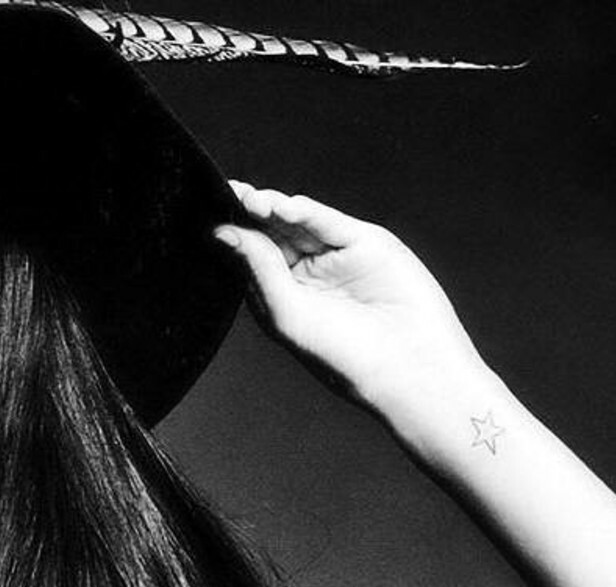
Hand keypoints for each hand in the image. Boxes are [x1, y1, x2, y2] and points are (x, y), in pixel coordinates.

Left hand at [215, 182, 491, 415]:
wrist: (403, 363)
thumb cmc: (339, 352)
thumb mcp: (285, 311)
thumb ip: (257, 269)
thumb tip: (224, 233)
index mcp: (282, 293)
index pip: (252, 255)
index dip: (235, 232)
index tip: (212, 213)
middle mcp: (308, 271)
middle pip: (273, 232)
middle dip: (251, 213)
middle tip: (231, 194)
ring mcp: (336, 255)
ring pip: (299, 223)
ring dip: (274, 209)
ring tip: (252, 200)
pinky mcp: (365, 242)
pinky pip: (329, 222)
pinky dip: (306, 212)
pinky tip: (284, 207)